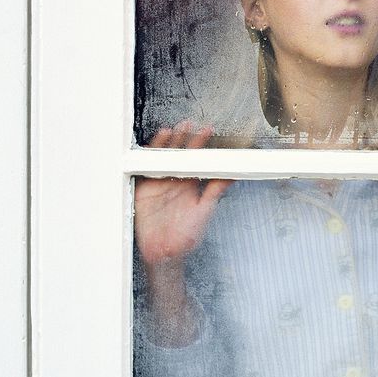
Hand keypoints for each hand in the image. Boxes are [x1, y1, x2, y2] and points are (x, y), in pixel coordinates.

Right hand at [135, 121, 233, 267]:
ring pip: (161, 159)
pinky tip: (151, 149)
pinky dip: (147, 159)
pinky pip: (144, 171)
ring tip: (171, 130)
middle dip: (183, 138)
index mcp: (190, 184)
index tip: (208, 130)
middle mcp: (175, 181)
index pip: (196, 159)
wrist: (166, 253)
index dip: (200, 144)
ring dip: (165, 145)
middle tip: (188, 123)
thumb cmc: (187, 236)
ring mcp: (159, 184)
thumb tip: (233, 174)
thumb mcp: (204, 210)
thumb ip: (216, 190)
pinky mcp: (144, 190)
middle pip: (178, 154)